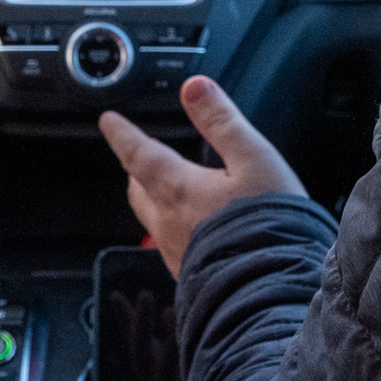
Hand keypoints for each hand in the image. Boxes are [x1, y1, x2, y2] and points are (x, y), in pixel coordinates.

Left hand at [99, 76, 304, 276]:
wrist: (272, 293)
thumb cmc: (267, 226)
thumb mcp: (253, 160)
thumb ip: (222, 122)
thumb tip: (195, 87)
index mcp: (178, 188)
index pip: (139, 153)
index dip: (122, 134)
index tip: (109, 122)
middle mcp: (168, 223)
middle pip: (139, 191)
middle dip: (136, 171)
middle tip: (137, 157)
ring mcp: (177, 254)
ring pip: (154, 221)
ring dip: (155, 202)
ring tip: (168, 193)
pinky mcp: (192, 277)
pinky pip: (174, 247)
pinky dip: (177, 230)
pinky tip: (196, 234)